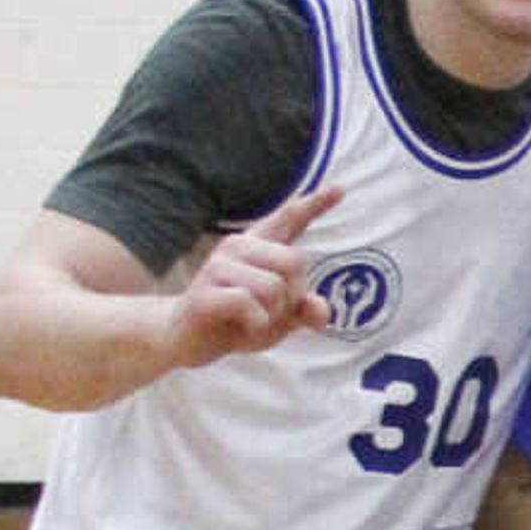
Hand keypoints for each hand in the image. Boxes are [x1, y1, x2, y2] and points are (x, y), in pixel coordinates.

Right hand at [168, 183, 340, 365]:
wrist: (189, 340)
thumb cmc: (237, 322)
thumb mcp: (281, 318)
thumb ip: (306, 311)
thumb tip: (321, 311)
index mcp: (257, 247)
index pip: (288, 220)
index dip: (315, 204)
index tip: (341, 188)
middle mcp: (237, 248)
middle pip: (295, 262)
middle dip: (293, 296)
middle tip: (271, 311)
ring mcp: (217, 267)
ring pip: (274, 288)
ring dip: (272, 315)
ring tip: (253, 320)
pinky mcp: (204, 292)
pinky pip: (249, 304)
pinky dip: (256, 324)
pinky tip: (241, 325)